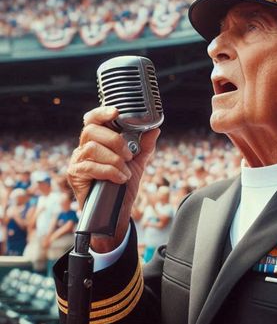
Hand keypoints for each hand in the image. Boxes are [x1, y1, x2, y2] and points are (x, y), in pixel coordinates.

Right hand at [67, 106, 159, 250]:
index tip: (116, 112)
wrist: (116, 211)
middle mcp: (83, 148)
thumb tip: (155, 129)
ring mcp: (77, 161)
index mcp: (97, 141)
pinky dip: (110, 172)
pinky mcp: (75, 175)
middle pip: (91, 131)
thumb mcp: (137, 164)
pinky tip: (120, 179)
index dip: (101, 113)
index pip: (93, 120)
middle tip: (128, 155)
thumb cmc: (123, 186)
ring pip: (92, 148)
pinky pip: (91, 167)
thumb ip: (144, 147)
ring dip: (114, 160)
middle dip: (114, 140)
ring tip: (125, 171)